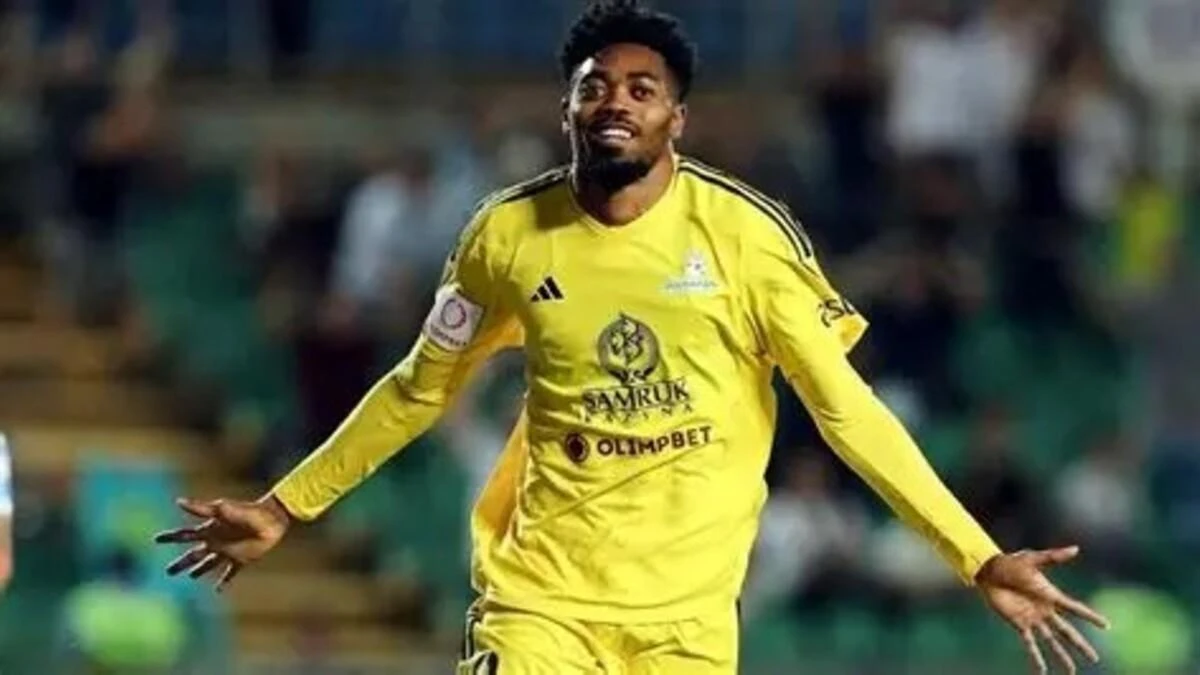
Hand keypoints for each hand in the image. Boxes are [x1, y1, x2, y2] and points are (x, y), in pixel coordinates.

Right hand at [153, 495, 290, 591]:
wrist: (272, 518)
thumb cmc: (248, 511)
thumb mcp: (222, 508)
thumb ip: (201, 508)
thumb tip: (178, 501)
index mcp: (210, 529)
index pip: (185, 535)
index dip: (171, 537)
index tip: (156, 539)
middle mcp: (216, 541)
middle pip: (193, 554)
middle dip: (181, 563)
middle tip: (168, 572)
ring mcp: (228, 551)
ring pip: (209, 564)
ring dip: (200, 570)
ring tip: (191, 576)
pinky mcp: (241, 559)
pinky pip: (230, 573)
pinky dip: (224, 581)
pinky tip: (218, 590)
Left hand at [975, 546, 1109, 673]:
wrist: (989, 571)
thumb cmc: (1011, 563)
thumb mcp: (1033, 559)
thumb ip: (1054, 556)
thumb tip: (1076, 548)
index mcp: (1051, 595)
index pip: (1075, 609)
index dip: (1090, 617)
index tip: (1106, 625)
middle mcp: (1046, 610)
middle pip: (1067, 632)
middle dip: (1080, 645)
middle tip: (1095, 658)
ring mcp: (1033, 619)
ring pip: (1051, 642)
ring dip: (1061, 657)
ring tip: (1071, 672)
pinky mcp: (1019, 624)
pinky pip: (1030, 644)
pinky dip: (1035, 658)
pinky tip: (1041, 672)